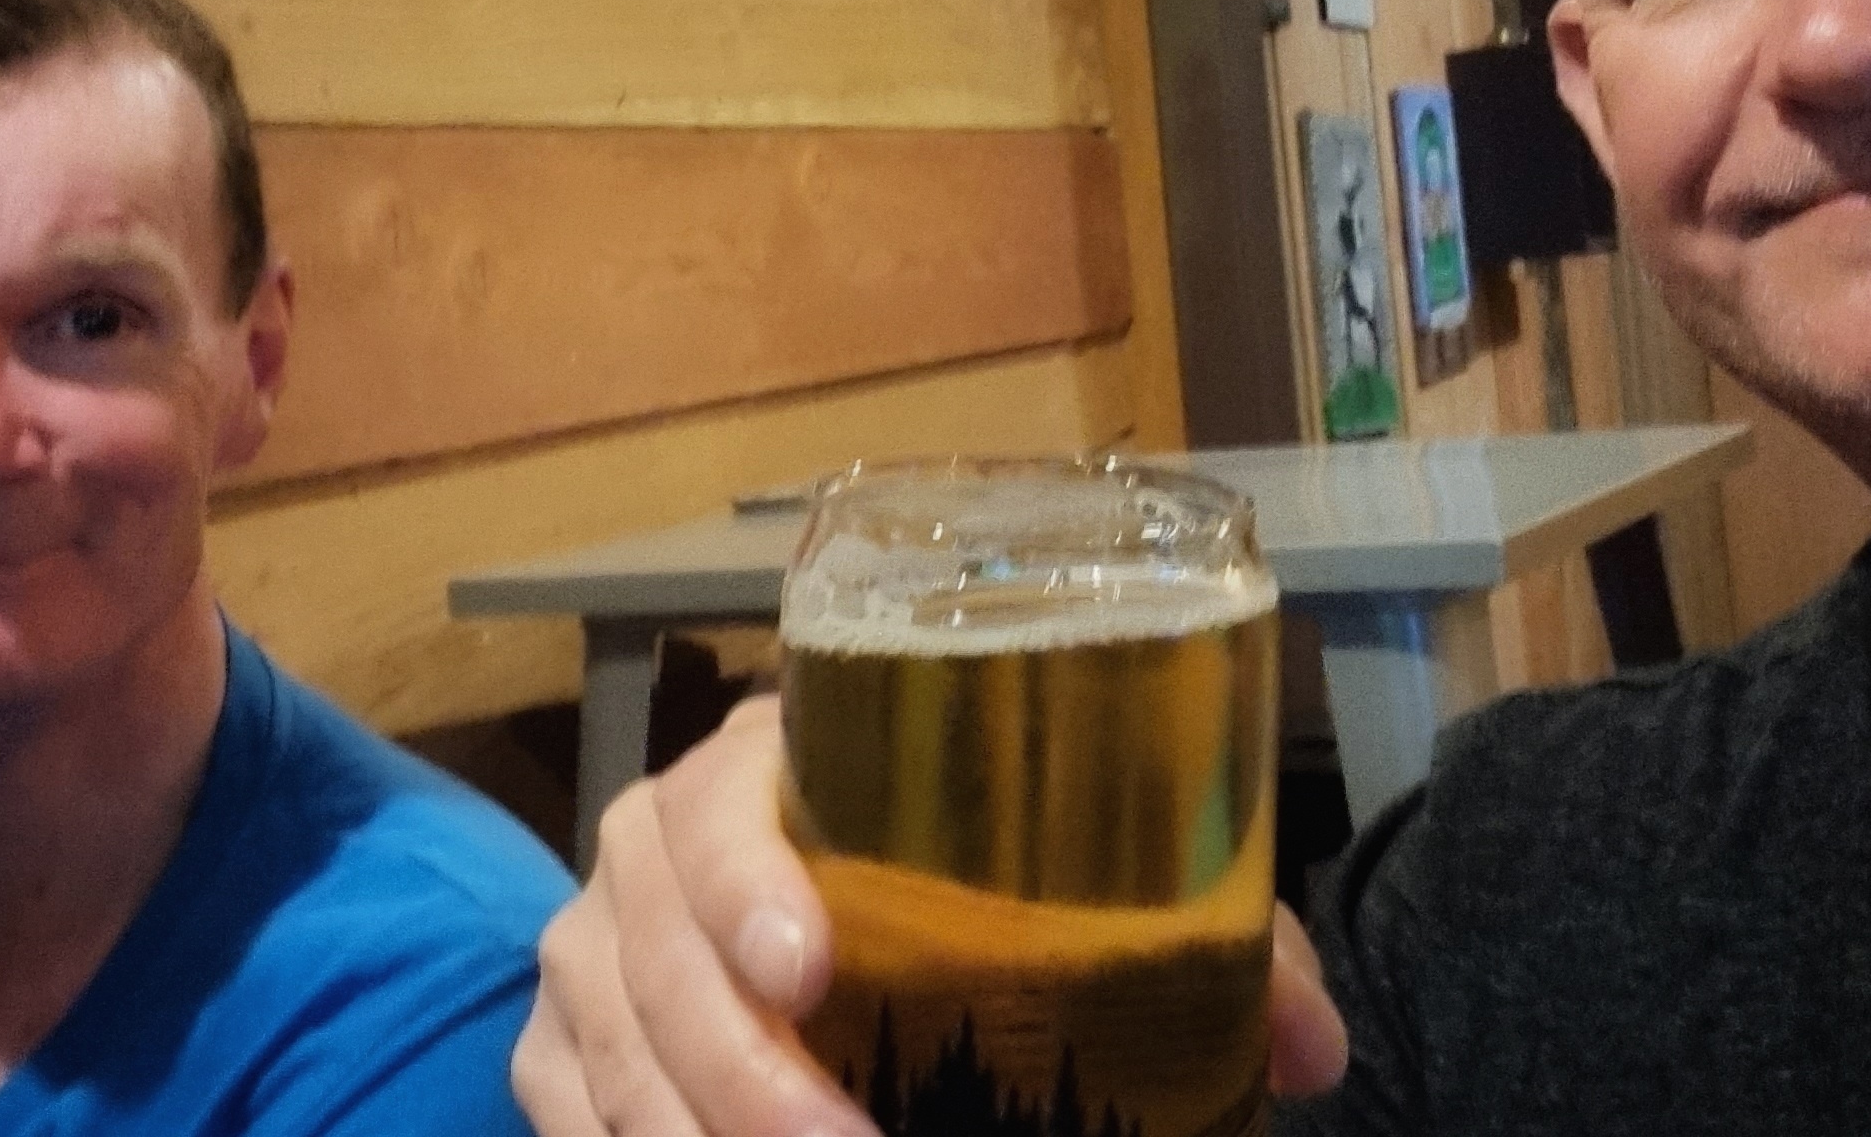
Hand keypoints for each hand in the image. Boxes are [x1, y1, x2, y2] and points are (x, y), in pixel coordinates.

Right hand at [513, 696, 1350, 1135]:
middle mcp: (648, 848)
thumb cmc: (955, 871)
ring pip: (610, 1062)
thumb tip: (1312, 1052)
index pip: (719, 814)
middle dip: (749, 1085)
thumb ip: (1193, 947)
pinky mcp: (558, 1045)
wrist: (817, 887)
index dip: (746, 888)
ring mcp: (589, 951)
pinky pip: (569, 1118)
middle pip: (657, 968)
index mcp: (762, 768)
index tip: (810, 968)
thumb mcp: (1068, 879)